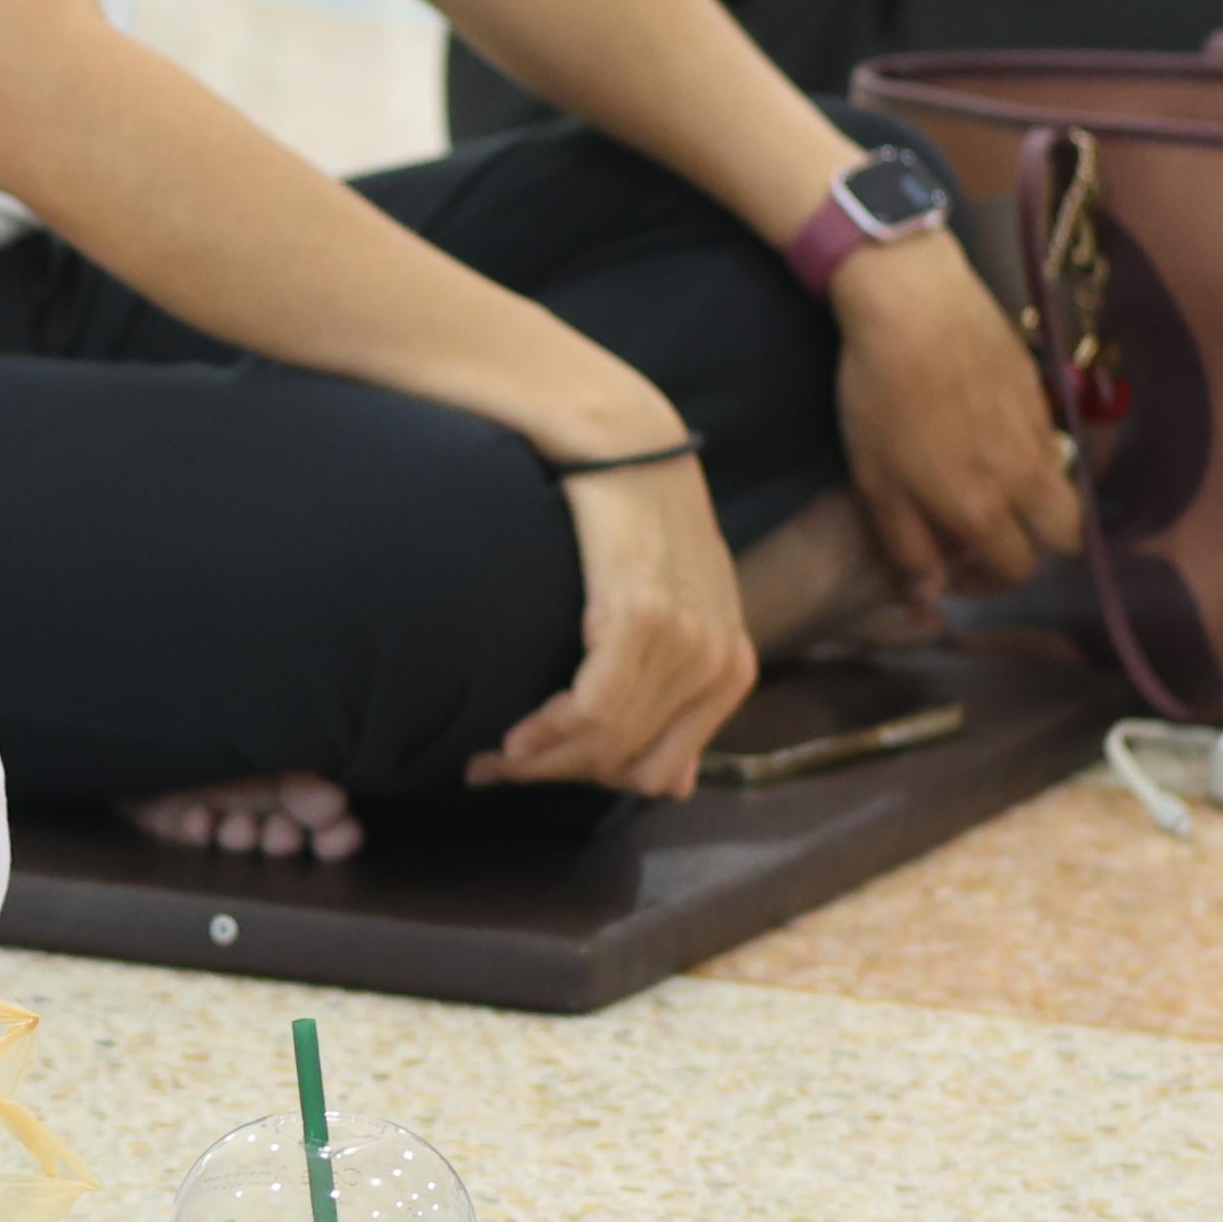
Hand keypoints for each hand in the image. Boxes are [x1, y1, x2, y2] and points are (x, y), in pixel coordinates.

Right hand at [472, 450, 751, 798]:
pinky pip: (593, 709)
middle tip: (492, 770)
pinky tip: (512, 735)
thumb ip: (680, 694)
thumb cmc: (636, 523)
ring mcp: (685, 641)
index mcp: (733, 668)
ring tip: (488, 757)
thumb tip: (680, 786)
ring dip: (541, 761)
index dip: (594, 783)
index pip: (663, 772)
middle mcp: (719, 662)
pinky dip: (547, 734)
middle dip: (559, 777)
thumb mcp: (679, 610)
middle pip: (631, 766)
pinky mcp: (642, 616)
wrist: (622, 436)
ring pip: (607, 744)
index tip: (535, 775)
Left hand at [828, 230, 1072, 593]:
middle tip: (997, 527)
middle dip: (1040, 543)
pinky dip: (1034, 450)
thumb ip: (907, 545)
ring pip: (1066, 486)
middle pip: (1068, 536)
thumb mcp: (874, 480)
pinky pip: (1053, 439)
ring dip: (1040, 496)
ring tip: (995, 479)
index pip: (1017, 570)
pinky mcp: (1042, 390)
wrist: (915, 304)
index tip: (962, 560)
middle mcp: (1026, 478)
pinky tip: (991, 428)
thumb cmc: (881, 395)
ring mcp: (1041, 432)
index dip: (991, 577)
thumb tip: (930, 593)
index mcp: (983, 509)